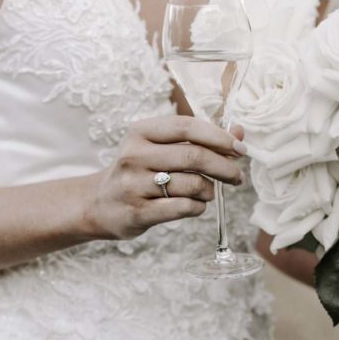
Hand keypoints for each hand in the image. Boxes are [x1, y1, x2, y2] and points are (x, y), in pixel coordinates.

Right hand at [85, 115, 246, 239]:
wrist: (98, 204)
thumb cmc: (138, 171)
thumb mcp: (159, 147)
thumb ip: (198, 139)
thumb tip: (240, 133)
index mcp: (140, 132)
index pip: (187, 126)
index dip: (219, 137)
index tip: (240, 148)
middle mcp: (133, 156)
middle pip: (193, 157)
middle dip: (224, 167)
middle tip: (236, 176)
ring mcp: (133, 185)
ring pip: (191, 185)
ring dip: (209, 190)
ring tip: (208, 192)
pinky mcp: (137, 212)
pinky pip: (183, 208)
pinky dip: (198, 207)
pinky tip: (195, 205)